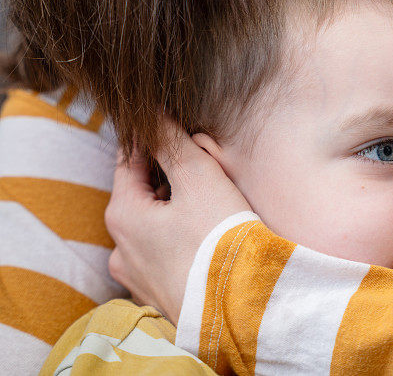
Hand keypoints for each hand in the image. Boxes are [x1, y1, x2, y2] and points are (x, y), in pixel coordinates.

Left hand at [105, 118, 251, 323]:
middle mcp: (121, 248)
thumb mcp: (199, 177)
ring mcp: (139, 277)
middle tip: (205, 166)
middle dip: (172, 177)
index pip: (128, 162)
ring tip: (213, 204)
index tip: (170, 126)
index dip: (150, 140)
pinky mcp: (161, 295)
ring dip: (178, 210)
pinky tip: (209, 238)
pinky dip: (184, 240)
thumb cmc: (220, 238)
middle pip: (144, 196)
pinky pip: (167, 255)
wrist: (243, 306)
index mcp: (123, 214)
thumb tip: (151, 114)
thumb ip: (171, 142)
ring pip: (156, 227)